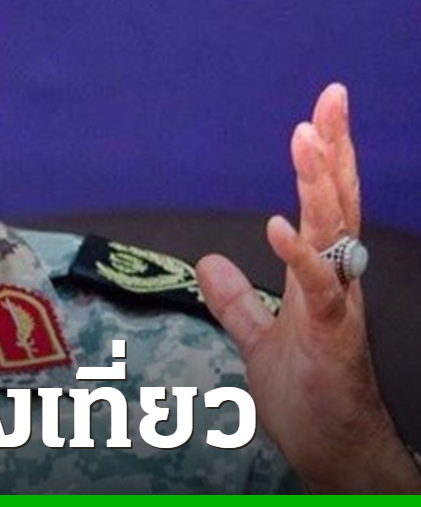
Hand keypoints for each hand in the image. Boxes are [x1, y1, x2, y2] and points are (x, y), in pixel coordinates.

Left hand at [195, 83, 420, 492]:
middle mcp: (335, 280)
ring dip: (319, 184)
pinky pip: (319, 289)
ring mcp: (338, 306)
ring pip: (334, 232)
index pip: (324, 202)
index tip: (322, 109)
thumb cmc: (308, 396)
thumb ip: (235, 300)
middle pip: (339, 202)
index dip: (326, 157)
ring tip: (307, 137)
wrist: (332, 451)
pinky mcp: (332, 338)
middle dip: (336, 149)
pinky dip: (300, 255)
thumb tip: (208, 261)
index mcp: (317, 275)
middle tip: (332, 97)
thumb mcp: (259, 338)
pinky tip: (279, 224)